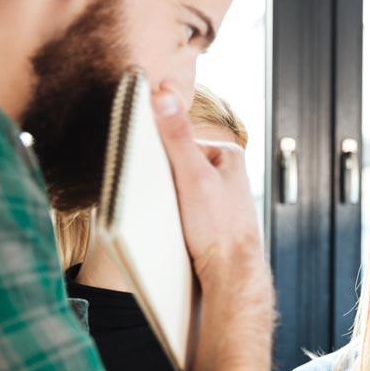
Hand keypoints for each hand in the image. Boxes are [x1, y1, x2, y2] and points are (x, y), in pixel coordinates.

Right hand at [150, 83, 273, 370]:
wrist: (231, 281)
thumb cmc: (218, 230)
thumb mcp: (192, 176)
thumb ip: (175, 135)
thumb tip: (161, 89)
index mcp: (228, 157)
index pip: (179, 141)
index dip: (156, 153)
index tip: (138, 164)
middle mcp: (227, 177)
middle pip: (178, 167)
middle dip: (160, 181)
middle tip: (151, 198)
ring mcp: (220, 202)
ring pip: (178, 192)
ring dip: (164, 203)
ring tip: (161, 218)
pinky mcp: (212, 224)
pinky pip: (183, 213)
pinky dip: (171, 220)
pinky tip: (167, 231)